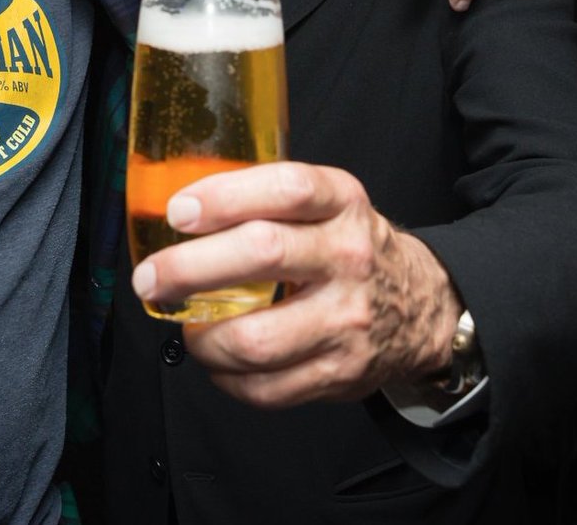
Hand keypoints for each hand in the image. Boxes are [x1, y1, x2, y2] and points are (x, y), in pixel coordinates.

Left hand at [133, 161, 460, 407]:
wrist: (426, 306)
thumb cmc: (347, 246)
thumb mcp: (325, 203)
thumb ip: (264, 198)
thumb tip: (175, 210)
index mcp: (341, 202)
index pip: (286, 188)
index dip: (224, 197)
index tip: (177, 212)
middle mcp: (348, 257)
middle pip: (260, 254)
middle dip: (188, 268)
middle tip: (150, 278)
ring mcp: (347, 320)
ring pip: (256, 338)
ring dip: (202, 337)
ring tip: (186, 326)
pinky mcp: (341, 374)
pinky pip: (267, 387)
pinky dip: (227, 377)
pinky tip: (217, 359)